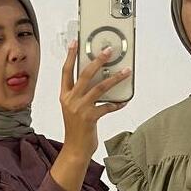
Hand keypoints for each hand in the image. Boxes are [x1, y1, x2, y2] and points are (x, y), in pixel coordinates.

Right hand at [50, 41, 129, 190]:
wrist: (75, 148)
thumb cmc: (76, 128)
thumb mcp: (73, 108)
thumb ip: (80, 94)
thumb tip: (97, 79)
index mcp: (64, 95)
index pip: (66, 71)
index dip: (70, 56)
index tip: (75, 42)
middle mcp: (71, 100)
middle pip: (85, 74)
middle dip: (98, 60)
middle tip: (108, 51)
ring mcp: (80, 108)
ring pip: (100, 87)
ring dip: (115, 78)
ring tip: (126, 71)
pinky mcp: (90, 118)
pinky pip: (108, 106)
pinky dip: (118, 103)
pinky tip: (124, 101)